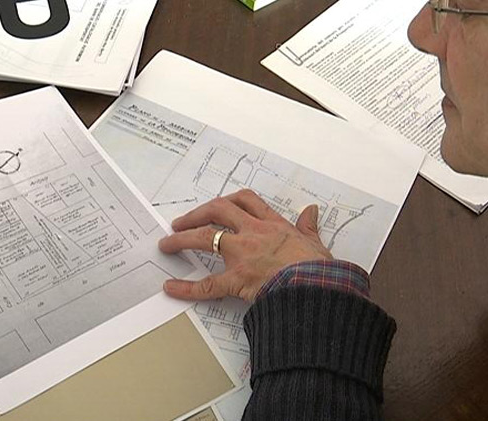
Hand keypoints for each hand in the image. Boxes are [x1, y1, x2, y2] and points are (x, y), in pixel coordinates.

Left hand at [159, 189, 332, 301]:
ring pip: (205, 238)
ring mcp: (242, 255)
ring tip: (167, 244)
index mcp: (273, 224)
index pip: (246, 201)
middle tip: (181, 221)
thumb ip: (309, 226)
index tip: (217, 205)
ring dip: (182, 238)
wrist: (317, 287)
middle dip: (197, 213)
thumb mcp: (316, 242)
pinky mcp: (236, 280)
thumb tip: (311, 212)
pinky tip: (171, 287)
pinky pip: (206, 284)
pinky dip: (186, 287)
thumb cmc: (319, 268)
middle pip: (218, 210)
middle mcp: (253, 233)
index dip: (228, 200)